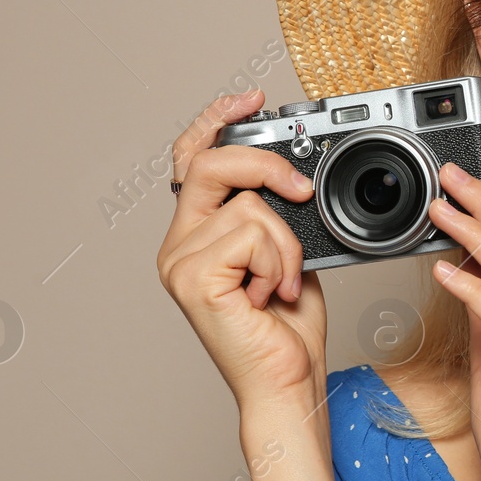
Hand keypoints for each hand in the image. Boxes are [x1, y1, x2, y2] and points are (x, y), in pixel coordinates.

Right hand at [156, 88, 328, 415]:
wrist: (287, 381)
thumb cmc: (288, 326)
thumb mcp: (287, 252)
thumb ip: (273, 212)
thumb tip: (291, 174)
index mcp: (196, 234)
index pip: (191, 159)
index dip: (216, 121)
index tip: (251, 99)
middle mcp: (178, 245)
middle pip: (209, 164)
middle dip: (265, 164)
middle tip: (303, 190)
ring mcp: (180, 262)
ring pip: (250, 206)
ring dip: (289, 243)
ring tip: (284, 282)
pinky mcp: (193, 279)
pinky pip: (254, 234)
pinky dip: (282, 261)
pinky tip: (273, 295)